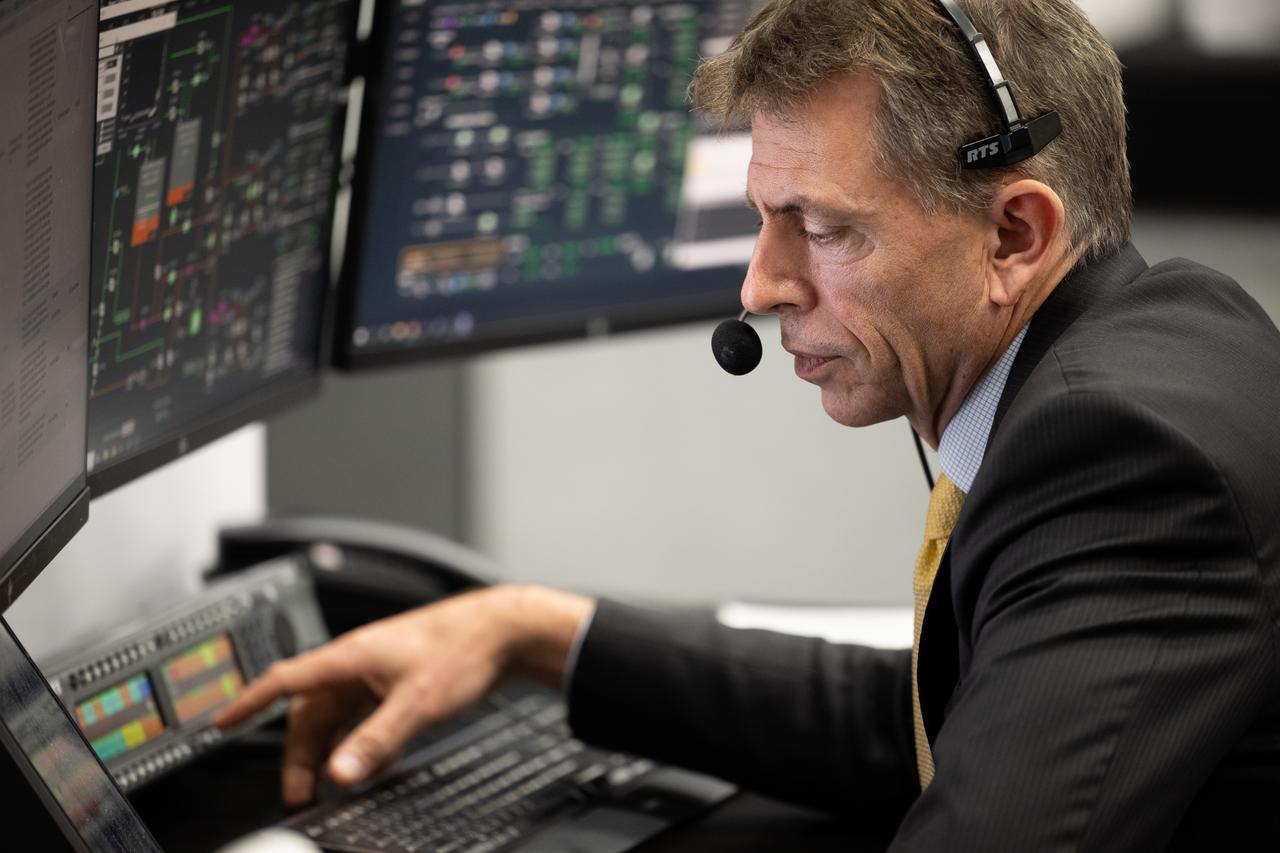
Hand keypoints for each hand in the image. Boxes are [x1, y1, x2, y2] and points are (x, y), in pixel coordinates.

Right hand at [212, 584, 592, 806]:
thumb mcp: (417, 703)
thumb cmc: (464, 648)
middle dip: (298, 754)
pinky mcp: (399, 680)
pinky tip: (372, 764)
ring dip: (330, 751)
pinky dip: (360, 742)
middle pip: (310, 711)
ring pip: (339, 716)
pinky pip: (365, 716)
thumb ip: (376, 741)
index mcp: (351, 657)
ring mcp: (379, 671)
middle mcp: (359, 662)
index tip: (221, 722)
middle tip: (298, 793)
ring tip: (329, 786)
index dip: (249, 702)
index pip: (284, 680)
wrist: (504, 630)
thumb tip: (339, 774)